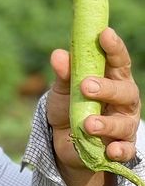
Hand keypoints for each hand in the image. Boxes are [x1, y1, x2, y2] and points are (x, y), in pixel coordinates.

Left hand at [47, 27, 140, 171]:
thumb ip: (64, 74)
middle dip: (107, 88)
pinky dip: (120, 150)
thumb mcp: (62, 90)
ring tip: (88, 123)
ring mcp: (124, 124)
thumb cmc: (69, 108)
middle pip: (124, 90)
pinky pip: (126, 150)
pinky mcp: (121, 147)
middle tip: (86, 86)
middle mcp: (123, 101)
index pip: (118, 61)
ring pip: (124, 122)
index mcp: (112, 79)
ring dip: (107, 123)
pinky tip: (110, 150)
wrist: (64, 143)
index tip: (104, 34)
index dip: (114, 47)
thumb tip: (58, 55)